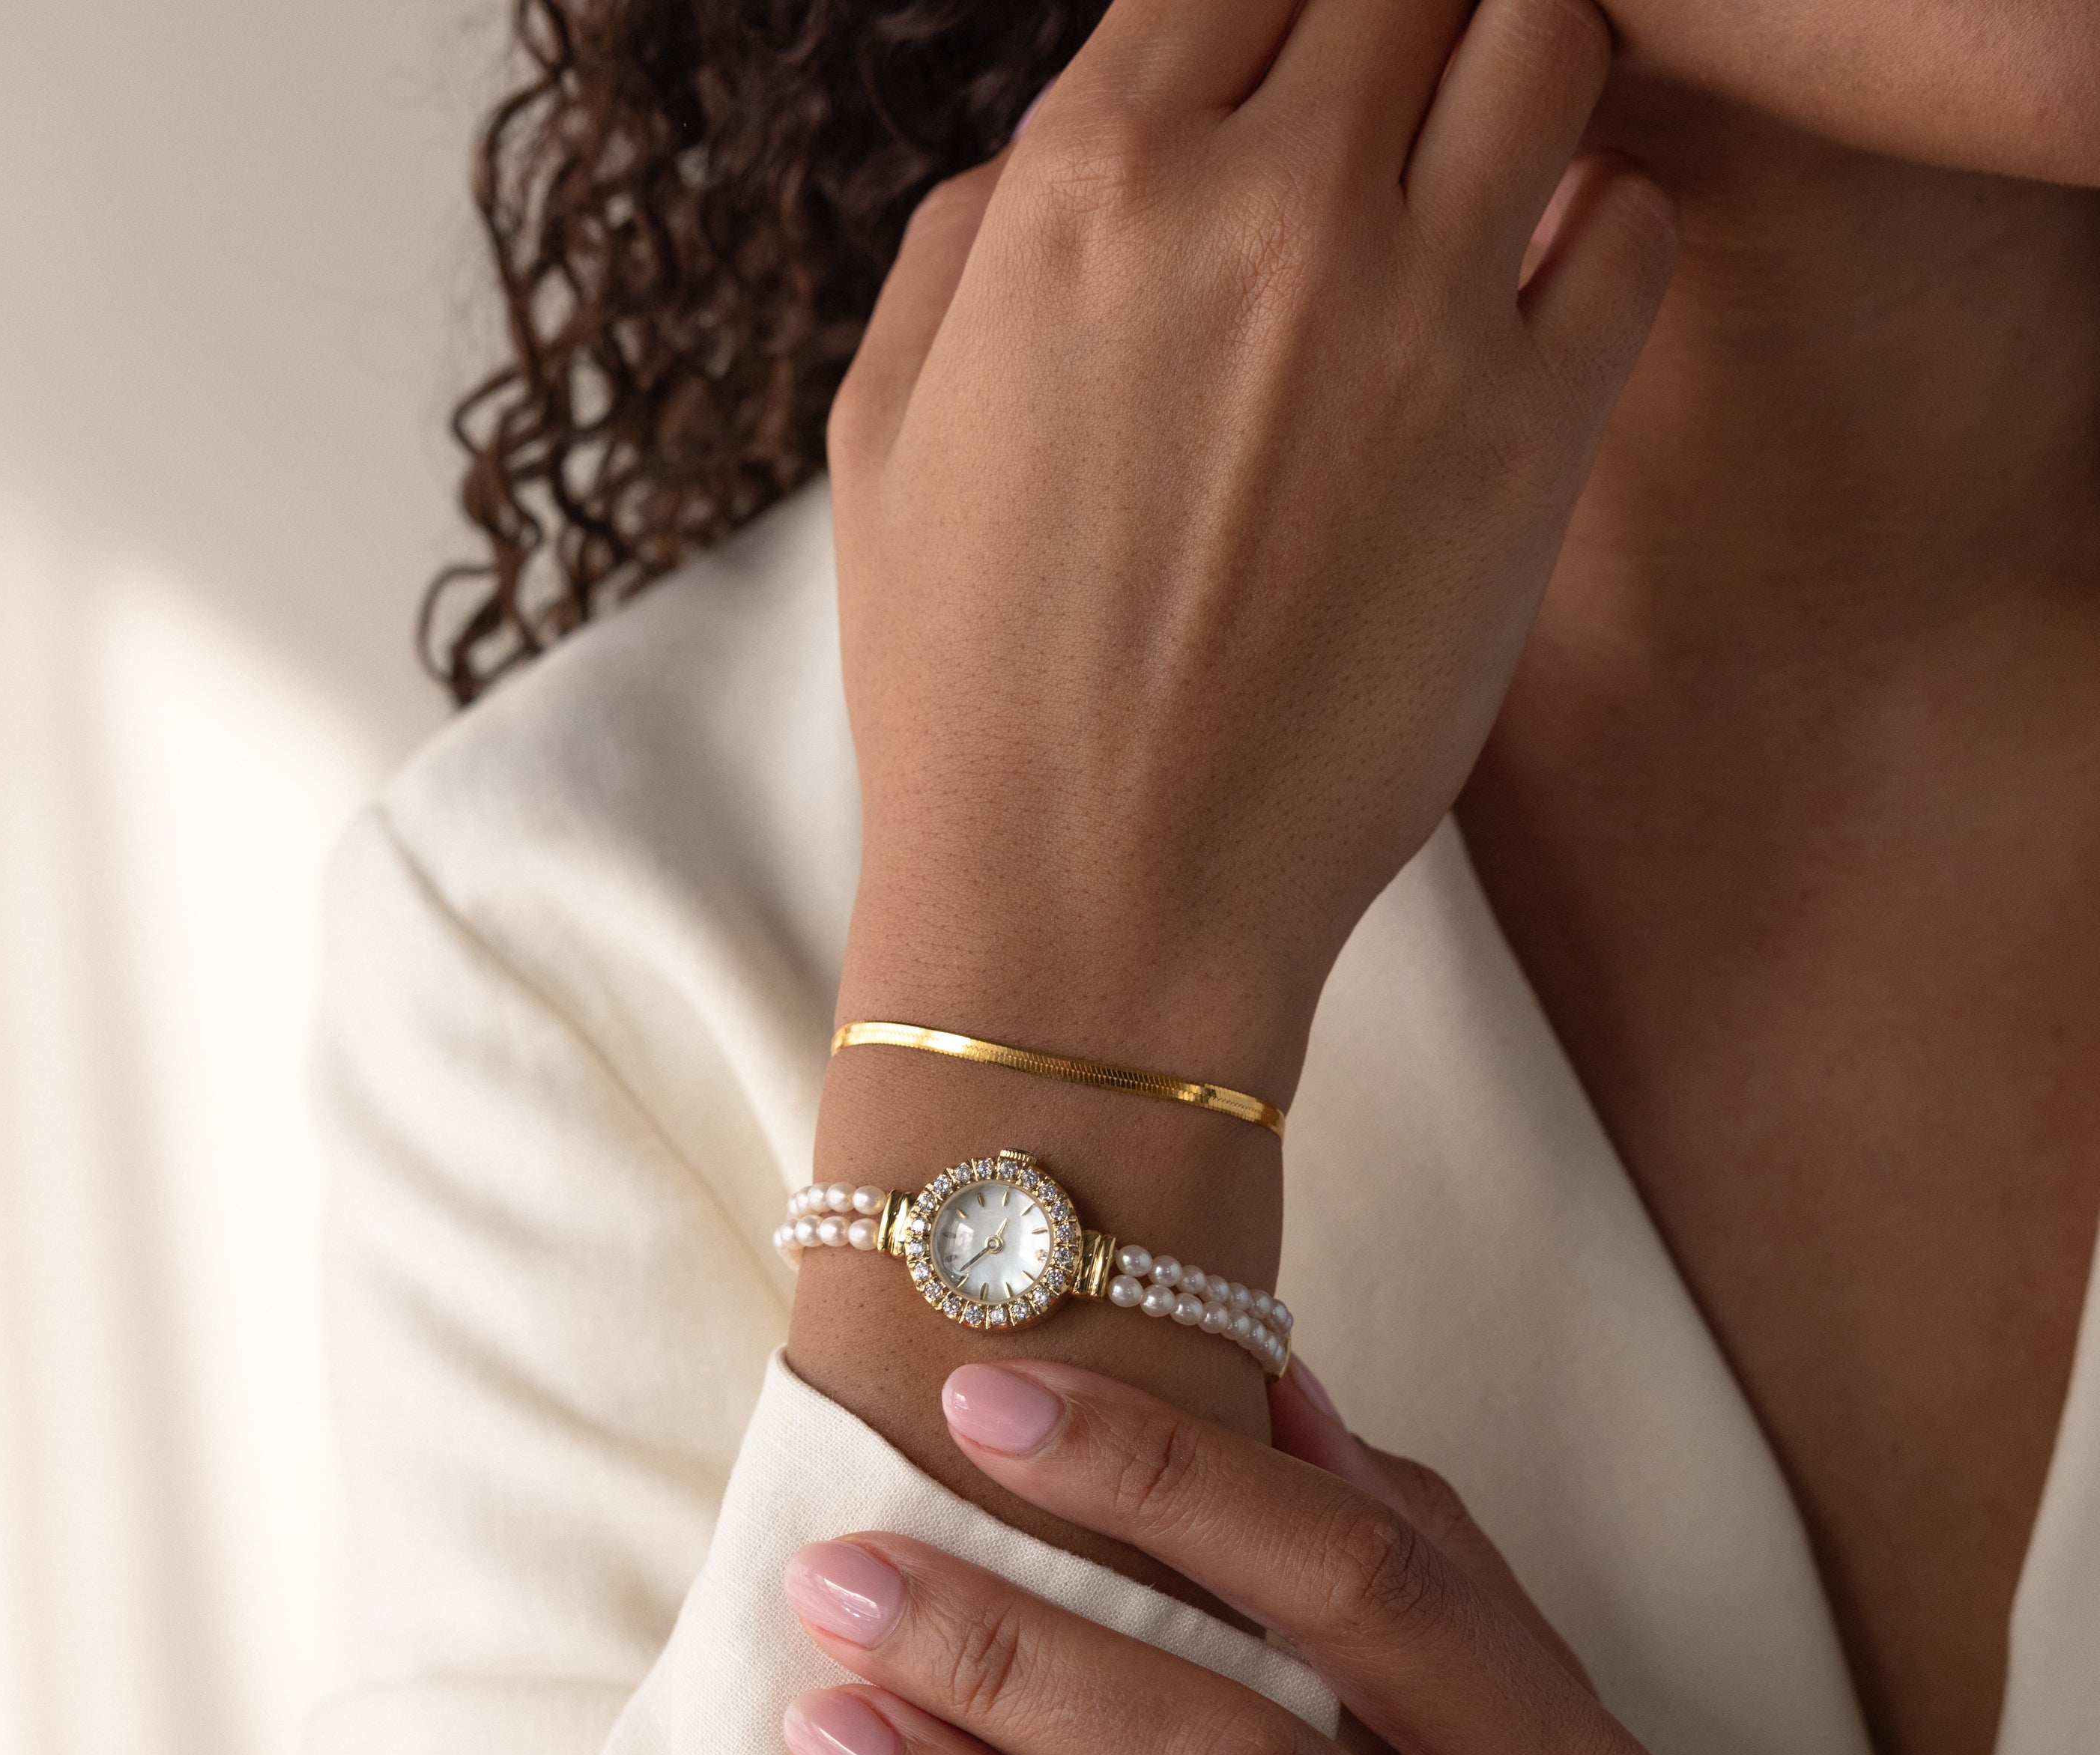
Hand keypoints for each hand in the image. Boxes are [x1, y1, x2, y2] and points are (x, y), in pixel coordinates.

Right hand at [829, 0, 1677, 1101]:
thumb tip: (1066, 148)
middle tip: (1385, 128)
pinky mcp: (1528, 440)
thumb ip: (970, 240)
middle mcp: (1259, 210)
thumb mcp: (887, 436)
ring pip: (1546, 39)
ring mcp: (1412, 316)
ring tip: (1473, 185)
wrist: (1091, 904)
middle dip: (1398, 29)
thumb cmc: (968, 693)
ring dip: (1517, 83)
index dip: (1272, 6)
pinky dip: (1598, 229)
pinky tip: (1531, 304)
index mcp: (1080, 187)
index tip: (1289, 69)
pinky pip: (1629, 228)